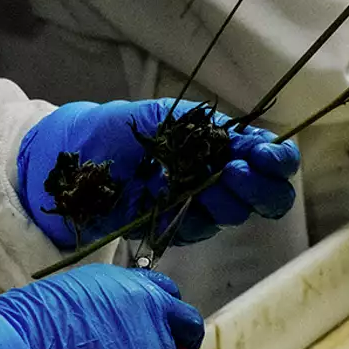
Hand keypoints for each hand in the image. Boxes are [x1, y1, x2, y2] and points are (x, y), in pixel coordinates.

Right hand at [0, 266, 206, 348]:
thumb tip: (106, 340)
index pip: (165, 293)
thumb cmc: (22, 331)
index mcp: (124, 281)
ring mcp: (157, 340)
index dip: (161, 320)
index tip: (150, 339)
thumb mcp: (69, 305)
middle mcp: (149, 303)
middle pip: (187, 327)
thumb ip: (101, 315)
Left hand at [17, 100, 300, 250]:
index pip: (272, 158)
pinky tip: (174, 205)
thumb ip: (210, 128)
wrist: (70, 161)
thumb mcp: (167, 117)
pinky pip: (200, 231)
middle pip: (268, 196)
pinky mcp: (176, 229)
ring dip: (224, 201)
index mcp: (223, 145)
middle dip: (259, 187)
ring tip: (194, 186)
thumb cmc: (116, 130)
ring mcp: (200, 204)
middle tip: (233, 173)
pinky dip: (193, 219)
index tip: (265, 157)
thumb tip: (254, 141)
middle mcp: (220, 177)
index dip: (279, 161)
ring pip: (236, 215)